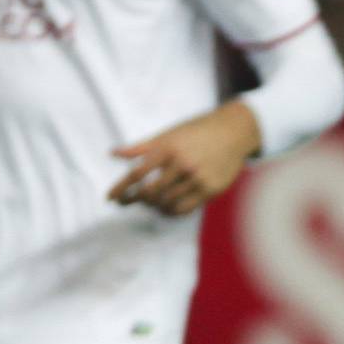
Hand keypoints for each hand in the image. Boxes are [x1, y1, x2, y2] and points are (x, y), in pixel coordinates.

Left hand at [108, 101, 260, 216]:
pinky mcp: (210, 190)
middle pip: (149, 192)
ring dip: (153, 206)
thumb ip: (141, 147)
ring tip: (148, 203)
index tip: (110, 198)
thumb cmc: (197, 131)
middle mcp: (181, 164)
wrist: (233, 132)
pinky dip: (170, 212)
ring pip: (166, 202)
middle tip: (127, 202)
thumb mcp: (168, 135)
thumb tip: (113, 153)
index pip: (137, 173)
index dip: (121, 188)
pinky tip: (165, 208)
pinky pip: (184, 208)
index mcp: (167, 149)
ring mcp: (197, 179)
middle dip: (134, 200)